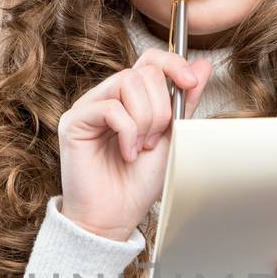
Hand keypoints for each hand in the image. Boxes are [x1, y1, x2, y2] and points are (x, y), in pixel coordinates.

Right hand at [57, 49, 214, 241]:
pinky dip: (128, 132)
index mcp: (130, 99)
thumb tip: (203, 65)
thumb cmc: (138, 183)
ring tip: (140, 148)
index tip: (190, 82)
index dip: (173, 64)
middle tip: (155, 140)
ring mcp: (88, 107)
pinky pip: (111, 108)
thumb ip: (184, 101)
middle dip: (161, 108)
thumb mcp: (172, 137)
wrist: (115, 217)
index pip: (150, 60)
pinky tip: (127, 153)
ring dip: (145, 120)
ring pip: (127, 83)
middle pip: (143, 71)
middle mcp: (107, 97)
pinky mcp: (73, 121)